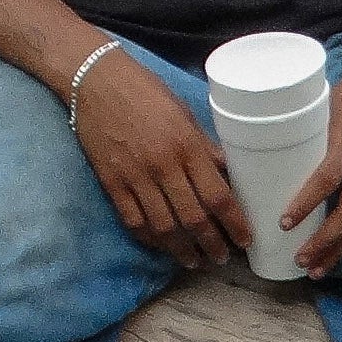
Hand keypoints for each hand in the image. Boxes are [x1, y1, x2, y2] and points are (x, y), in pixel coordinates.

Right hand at [72, 50, 254, 268]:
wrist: (96, 81)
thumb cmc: (146, 92)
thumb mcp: (185, 114)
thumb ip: (205, 147)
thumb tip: (228, 173)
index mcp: (187, 147)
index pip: (218, 195)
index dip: (235, 223)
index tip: (245, 241)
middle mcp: (163, 166)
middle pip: (193, 218)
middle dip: (211, 243)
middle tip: (221, 258)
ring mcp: (135, 177)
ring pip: (163, 227)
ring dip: (182, 249)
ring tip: (194, 260)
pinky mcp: (112, 183)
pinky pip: (133, 221)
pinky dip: (150, 239)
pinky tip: (162, 246)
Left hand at [286, 51, 341, 274]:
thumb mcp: (325, 106)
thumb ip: (305, 134)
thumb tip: (264, 155)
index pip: (329, 177)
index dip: (307, 203)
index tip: (284, 224)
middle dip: (326, 242)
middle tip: (300, 260)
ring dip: (341, 249)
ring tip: (318, 269)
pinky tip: (340, 253)